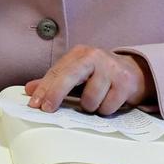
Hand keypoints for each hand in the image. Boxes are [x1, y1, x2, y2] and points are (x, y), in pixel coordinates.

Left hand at [24, 45, 154, 115]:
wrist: (134, 72)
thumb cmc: (99, 75)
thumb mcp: (76, 75)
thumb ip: (53, 82)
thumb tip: (29, 89)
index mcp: (80, 54)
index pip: (57, 71)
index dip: (44, 89)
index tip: (34, 104)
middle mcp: (95, 56)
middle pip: (70, 77)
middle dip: (56, 94)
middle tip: (47, 109)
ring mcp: (111, 69)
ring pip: (90, 99)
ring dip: (90, 106)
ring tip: (96, 100)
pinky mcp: (125, 83)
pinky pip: (107, 107)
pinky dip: (105, 109)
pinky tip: (109, 101)